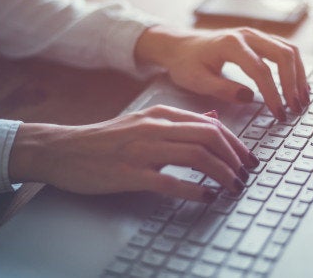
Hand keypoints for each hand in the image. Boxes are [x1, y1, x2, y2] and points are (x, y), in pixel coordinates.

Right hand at [8, 105, 259, 201]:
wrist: (64, 149)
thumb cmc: (106, 139)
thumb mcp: (144, 122)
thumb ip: (178, 123)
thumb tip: (212, 122)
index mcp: (161, 115)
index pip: (211, 125)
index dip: (235, 144)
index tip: (247, 159)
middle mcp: (155, 128)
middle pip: (209, 138)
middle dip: (235, 157)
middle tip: (246, 175)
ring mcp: (142, 150)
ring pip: (196, 156)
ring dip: (222, 173)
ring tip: (233, 187)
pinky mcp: (130, 174)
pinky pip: (170, 181)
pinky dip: (195, 190)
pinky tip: (207, 197)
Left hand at [135, 26, 309, 119]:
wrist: (180, 45)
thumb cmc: (186, 64)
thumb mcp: (196, 80)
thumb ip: (221, 89)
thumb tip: (249, 97)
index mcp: (230, 44)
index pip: (260, 70)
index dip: (273, 93)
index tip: (279, 113)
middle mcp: (247, 35)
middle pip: (282, 55)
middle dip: (292, 83)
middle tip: (295, 108)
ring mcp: (256, 35)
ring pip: (288, 50)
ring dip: (299, 75)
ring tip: (302, 100)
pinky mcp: (260, 40)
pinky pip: (285, 50)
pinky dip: (295, 68)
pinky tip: (298, 87)